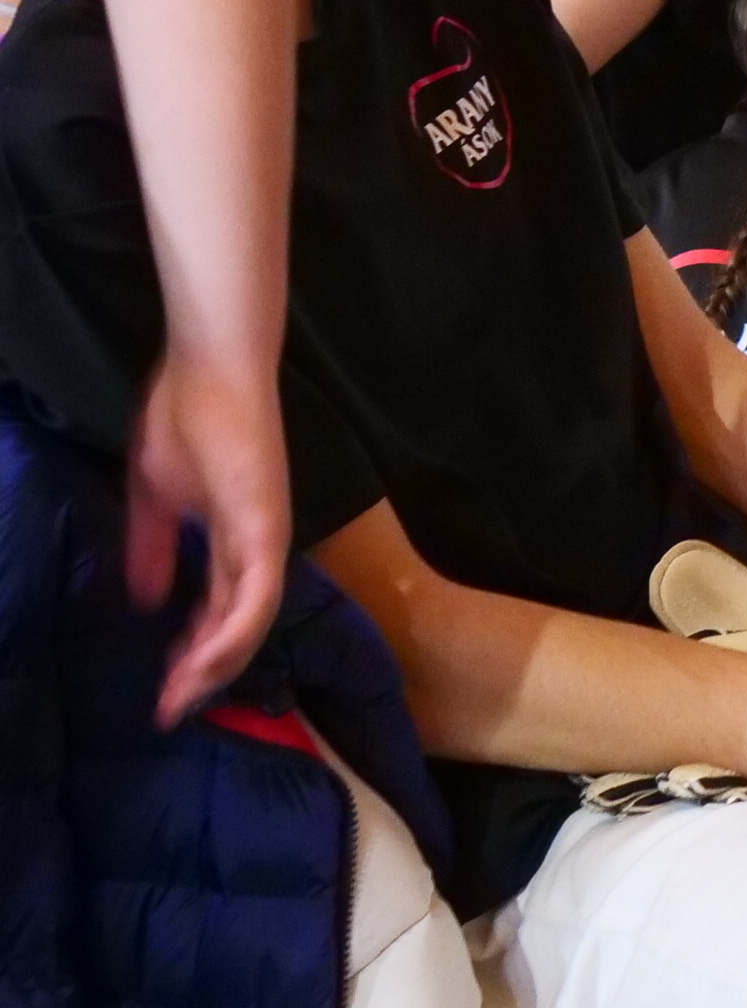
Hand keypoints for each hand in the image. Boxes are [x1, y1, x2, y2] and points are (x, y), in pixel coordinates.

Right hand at [127, 345, 289, 726]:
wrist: (209, 368)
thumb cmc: (185, 417)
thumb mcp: (155, 495)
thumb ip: (153, 546)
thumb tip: (147, 597)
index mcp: (235, 539)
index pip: (220, 610)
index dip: (195, 652)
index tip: (164, 689)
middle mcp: (259, 544)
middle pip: (240, 625)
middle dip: (205, 671)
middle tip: (171, 709)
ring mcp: (266, 535)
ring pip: (252, 620)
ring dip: (217, 662)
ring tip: (182, 695)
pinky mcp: (266, 524)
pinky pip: (256, 593)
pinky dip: (233, 631)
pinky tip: (204, 661)